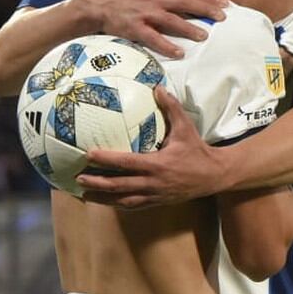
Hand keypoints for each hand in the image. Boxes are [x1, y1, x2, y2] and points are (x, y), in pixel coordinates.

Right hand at [76, 0, 226, 59]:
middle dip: (205, 10)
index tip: (225, 3)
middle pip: (185, 3)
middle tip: (222, 18)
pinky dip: (167, 46)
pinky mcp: (135, 28)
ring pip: (171, 21)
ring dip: (189, 28)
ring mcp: (146, 14)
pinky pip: (153, 38)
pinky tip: (180, 53)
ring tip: (204, 36)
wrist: (99, 3)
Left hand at [79, 87, 227, 207]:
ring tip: (84, 194)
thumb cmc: (197, 151)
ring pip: (123, 200)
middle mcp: (153, 183)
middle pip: (119, 186)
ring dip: (103, 198)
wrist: (214, 176)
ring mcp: (154, 195)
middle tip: (78, 178)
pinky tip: (106, 201)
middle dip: (97, 183)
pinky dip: (118, 204)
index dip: (106, 159)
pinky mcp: (157, 202)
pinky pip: (134, 206)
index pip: (126, 163)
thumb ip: (171, 107)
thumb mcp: (185, 128)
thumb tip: (158, 87)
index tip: (89, 155)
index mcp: (158, 164)